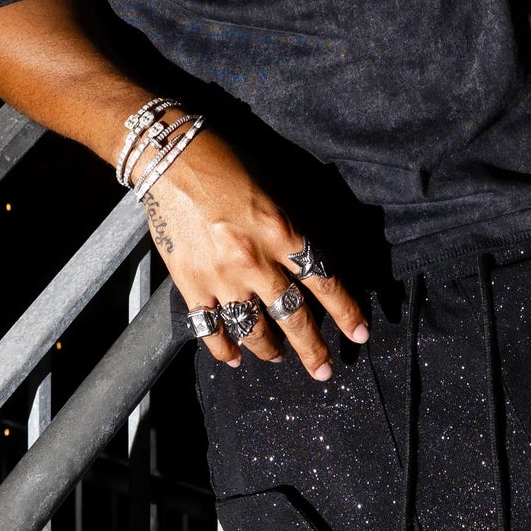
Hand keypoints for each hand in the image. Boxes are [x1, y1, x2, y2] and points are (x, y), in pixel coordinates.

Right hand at [137, 128, 368, 381]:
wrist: (170, 160)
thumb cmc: (226, 165)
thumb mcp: (275, 191)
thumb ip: (293, 230)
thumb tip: (313, 262)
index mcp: (281, 233)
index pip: (323, 282)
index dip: (345, 312)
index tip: (359, 333)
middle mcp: (255, 261)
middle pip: (292, 316)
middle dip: (312, 348)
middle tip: (324, 370)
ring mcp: (221, 277)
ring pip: (253, 329)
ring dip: (270, 350)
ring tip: (278, 357)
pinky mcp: (190, 284)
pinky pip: (210, 328)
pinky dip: (223, 348)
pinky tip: (234, 357)